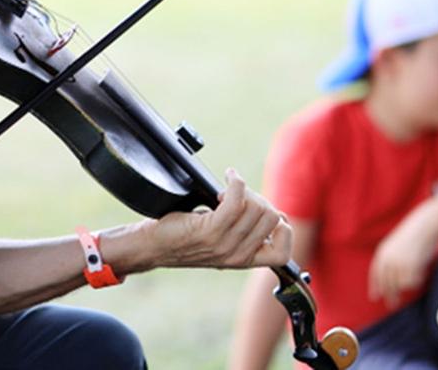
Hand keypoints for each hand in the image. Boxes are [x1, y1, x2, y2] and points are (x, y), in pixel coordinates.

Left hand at [147, 168, 291, 269]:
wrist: (153, 246)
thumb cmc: (184, 236)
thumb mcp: (221, 241)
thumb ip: (244, 232)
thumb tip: (268, 209)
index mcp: (245, 261)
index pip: (284, 253)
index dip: (282, 228)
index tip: (263, 212)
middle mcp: (238, 256)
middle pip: (272, 218)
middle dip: (258, 198)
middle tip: (236, 195)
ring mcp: (225, 245)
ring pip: (257, 208)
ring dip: (244, 189)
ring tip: (226, 191)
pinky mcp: (210, 230)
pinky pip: (237, 200)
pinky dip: (236, 181)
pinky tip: (228, 177)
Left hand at [368, 207, 437, 307]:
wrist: (424, 226)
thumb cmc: (415, 235)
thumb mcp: (398, 247)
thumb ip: (392, 261)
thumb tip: (394, 283)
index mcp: (382, 253)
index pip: (375, 273)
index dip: (375, 286)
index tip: (374, 298)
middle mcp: (387, 259)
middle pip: (387, 283)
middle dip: (389, 295)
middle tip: (392, 306)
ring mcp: (398, 264)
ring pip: (401, 285)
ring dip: (408, 283)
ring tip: (417, 272)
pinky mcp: (410, 267)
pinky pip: (412, 282)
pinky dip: (417, 280)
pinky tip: (422, 270)